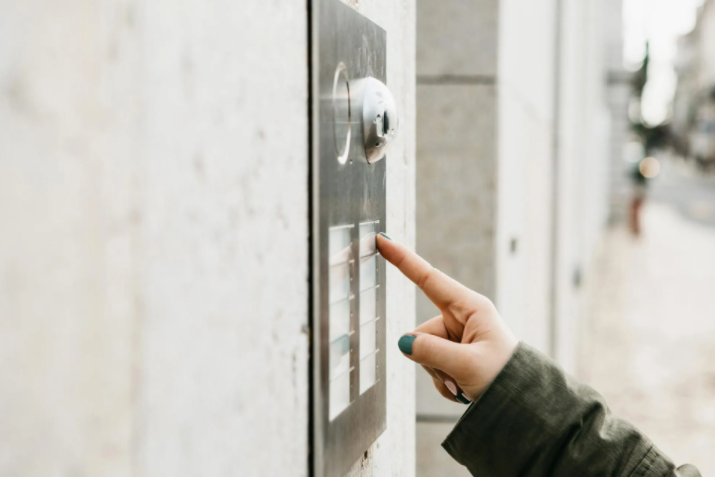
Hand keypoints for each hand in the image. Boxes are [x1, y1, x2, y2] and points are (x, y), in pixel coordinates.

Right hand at [377, 233, 517, 403]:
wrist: (524, 404)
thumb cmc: (505, 379)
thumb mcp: (467, 365)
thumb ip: (430, 352)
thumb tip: (403, 342)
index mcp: (471, 308)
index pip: (428, 279)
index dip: (403, 260)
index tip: (383, 240)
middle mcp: (462, 318)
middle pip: (421, 332)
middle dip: (431, 358)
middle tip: (458, 376)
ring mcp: (458, 337)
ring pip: (424, 352)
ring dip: (439, 373)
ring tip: (465, 384)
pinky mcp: (455, 354)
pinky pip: (432, 365)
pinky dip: (443, 381)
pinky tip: (463, 389)